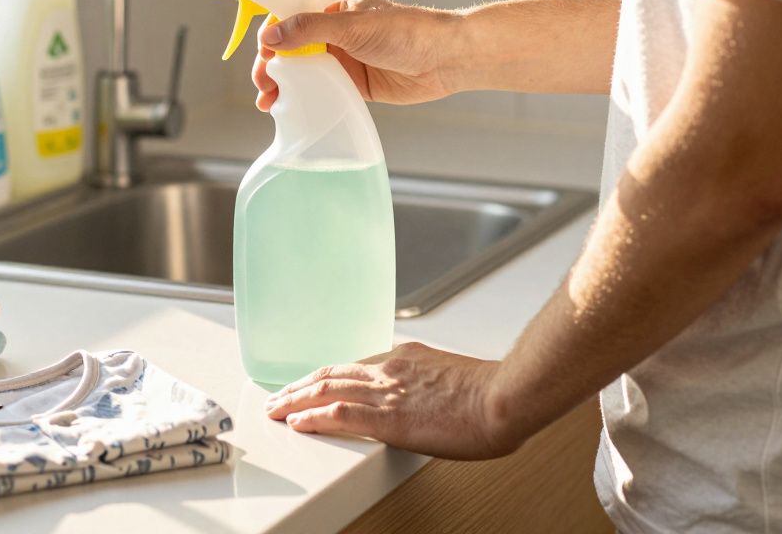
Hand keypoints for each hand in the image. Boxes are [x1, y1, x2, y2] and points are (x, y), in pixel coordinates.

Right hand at [252, 0, 464, 110]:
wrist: (446, 59)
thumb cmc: (407, 31)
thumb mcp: (353, 27)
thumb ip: (309, 30)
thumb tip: (269, 36)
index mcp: (332, 11)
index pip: (289, 16)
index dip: (270, 33)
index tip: (259, 51)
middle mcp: (334, 34)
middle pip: (290, 48)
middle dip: (271, 65)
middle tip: (262, 83)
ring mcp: (342, 60)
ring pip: (301, 72)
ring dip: (280, 85)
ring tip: (267, 101)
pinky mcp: (352, 84)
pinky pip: (319, 92)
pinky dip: (301, 100)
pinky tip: (287, 109)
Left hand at [263, 342, 523, 459]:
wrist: (506, 396)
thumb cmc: (492, 393)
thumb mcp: (450, 377)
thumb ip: (428, 381)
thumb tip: (423, 393)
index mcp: (404, 359)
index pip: (352, 366)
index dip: (325, 377)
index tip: (309, 384)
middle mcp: (389, 371)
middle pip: (331, 374)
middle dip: (300, 386)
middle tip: (278, 397)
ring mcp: (386, 393)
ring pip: (327, 391)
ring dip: (295, 400)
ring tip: (275, 409)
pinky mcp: (389, 419)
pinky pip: (340, 415)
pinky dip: (314, 417)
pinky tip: (297, 422)